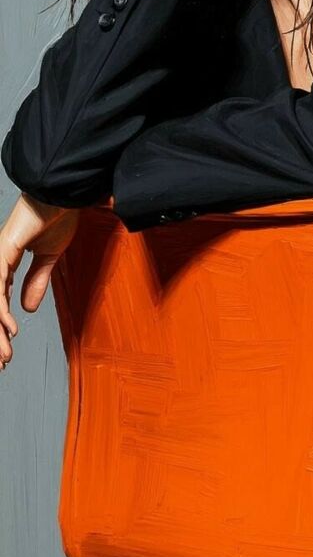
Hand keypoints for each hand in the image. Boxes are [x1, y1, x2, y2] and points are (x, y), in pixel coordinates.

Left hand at [0, 194, 80, 370]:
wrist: (64, 194)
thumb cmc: (58, 215)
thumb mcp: (50, 256)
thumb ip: (38, 281)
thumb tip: (29, 309)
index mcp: (7, 263)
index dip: (2, 328)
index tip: (8, 350)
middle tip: (3, 362)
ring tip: (4, 354)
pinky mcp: (3, 251)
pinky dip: (2, 309)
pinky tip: (9, 327)